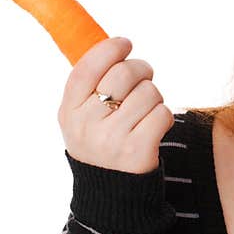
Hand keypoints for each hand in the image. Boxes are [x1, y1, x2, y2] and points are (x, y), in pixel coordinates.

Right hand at [57, 37, 173, 173]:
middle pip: (124, 73)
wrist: (113, 190)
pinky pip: (163, 114)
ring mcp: (111, 139)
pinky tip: (153, 128)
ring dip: (154, 98)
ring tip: (145, 111)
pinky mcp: (137, 151)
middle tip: (144, 77)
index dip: (109, 49)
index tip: (125, 43)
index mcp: (69, 111)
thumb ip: (92, 84)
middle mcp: (86, 124)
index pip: (87, 67)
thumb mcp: (83, 116)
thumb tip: (114, 44)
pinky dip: (164, 117)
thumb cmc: (103, 140)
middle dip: (141, 70)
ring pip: (149, 92)